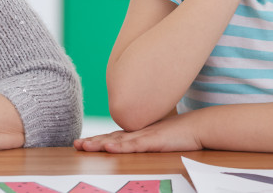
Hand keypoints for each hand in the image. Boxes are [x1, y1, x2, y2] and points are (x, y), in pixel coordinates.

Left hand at [73, 113, 201, 153]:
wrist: (197, 126)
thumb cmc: (180, 133)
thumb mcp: (159, 138)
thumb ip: (146, 141)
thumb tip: (136, 145)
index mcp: (138, 134)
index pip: (113, 137)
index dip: (97, 140)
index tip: (82, 143)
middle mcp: (137, 133)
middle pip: (110, 138)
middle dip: (92, 141)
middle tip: (75, 144)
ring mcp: (144, 136)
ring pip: (117, 141)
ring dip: (100, 143)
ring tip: (84, 146)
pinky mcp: (153, 141)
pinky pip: (134, 145)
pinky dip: (120, 146)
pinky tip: (109, 147)